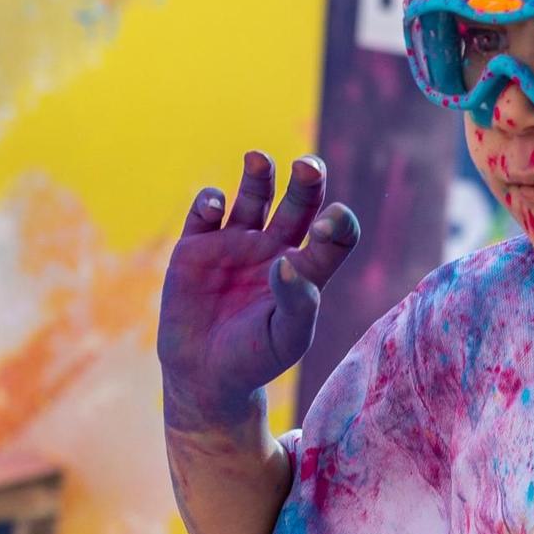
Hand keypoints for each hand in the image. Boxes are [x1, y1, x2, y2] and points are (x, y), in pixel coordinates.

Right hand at [158, 152, 360, 428]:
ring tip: (258, 158)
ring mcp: (236, 244)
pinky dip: (210, 201)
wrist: (204, 374)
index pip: (335, 236)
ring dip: (258, 175)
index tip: (328, 223)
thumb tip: (287, 262)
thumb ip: (297, 303)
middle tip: (308, 166)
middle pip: (299, 203)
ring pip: (254, 196)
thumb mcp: (286, 339)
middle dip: (306, 181)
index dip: (337, 224)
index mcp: (307, 270)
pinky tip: (216, 205)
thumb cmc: (255, 360)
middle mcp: (275, 249)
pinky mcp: (196, 247)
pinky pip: (205, 211)